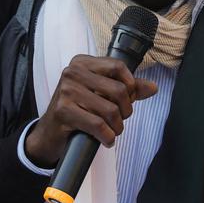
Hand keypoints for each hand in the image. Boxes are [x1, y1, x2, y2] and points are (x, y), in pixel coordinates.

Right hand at [25, 55, 157, 167]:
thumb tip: (153, 87)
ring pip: (110, 110)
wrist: (50, 132)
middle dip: (125, 111)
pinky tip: (104, 139)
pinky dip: (107, 137)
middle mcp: (72, 72)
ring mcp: (66, 91)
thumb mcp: (101, 95)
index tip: (126, 99)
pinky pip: (98, 125)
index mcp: (82, 63)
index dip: (130, 86)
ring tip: (111, 131)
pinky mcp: (63, 111)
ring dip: (117, 128)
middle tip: (118, 120)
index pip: (118, 66)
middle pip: (118, 90)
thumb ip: (127, 89)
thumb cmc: (78, 110)